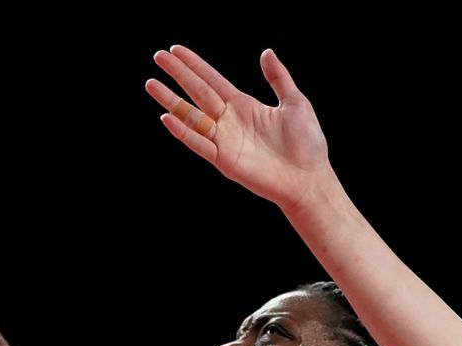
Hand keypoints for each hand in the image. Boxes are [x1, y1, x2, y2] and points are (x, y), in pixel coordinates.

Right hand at [146, 47, 332, 211]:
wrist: (310, 179)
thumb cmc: (307, 145)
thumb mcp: (295, 103)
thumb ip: (278, 78)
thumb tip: (266, 52)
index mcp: (244, 105)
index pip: (212, 80)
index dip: (194, 65)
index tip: (176, 50)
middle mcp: (230, 121)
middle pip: (197, 92)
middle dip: (178, 74)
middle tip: (157, 56)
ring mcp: (225, 140)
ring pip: (191, 116)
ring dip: (171, 100)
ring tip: (151, 84)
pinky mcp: (225, 161)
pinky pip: (199, 144)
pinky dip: (183, 132)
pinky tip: (167, 118)